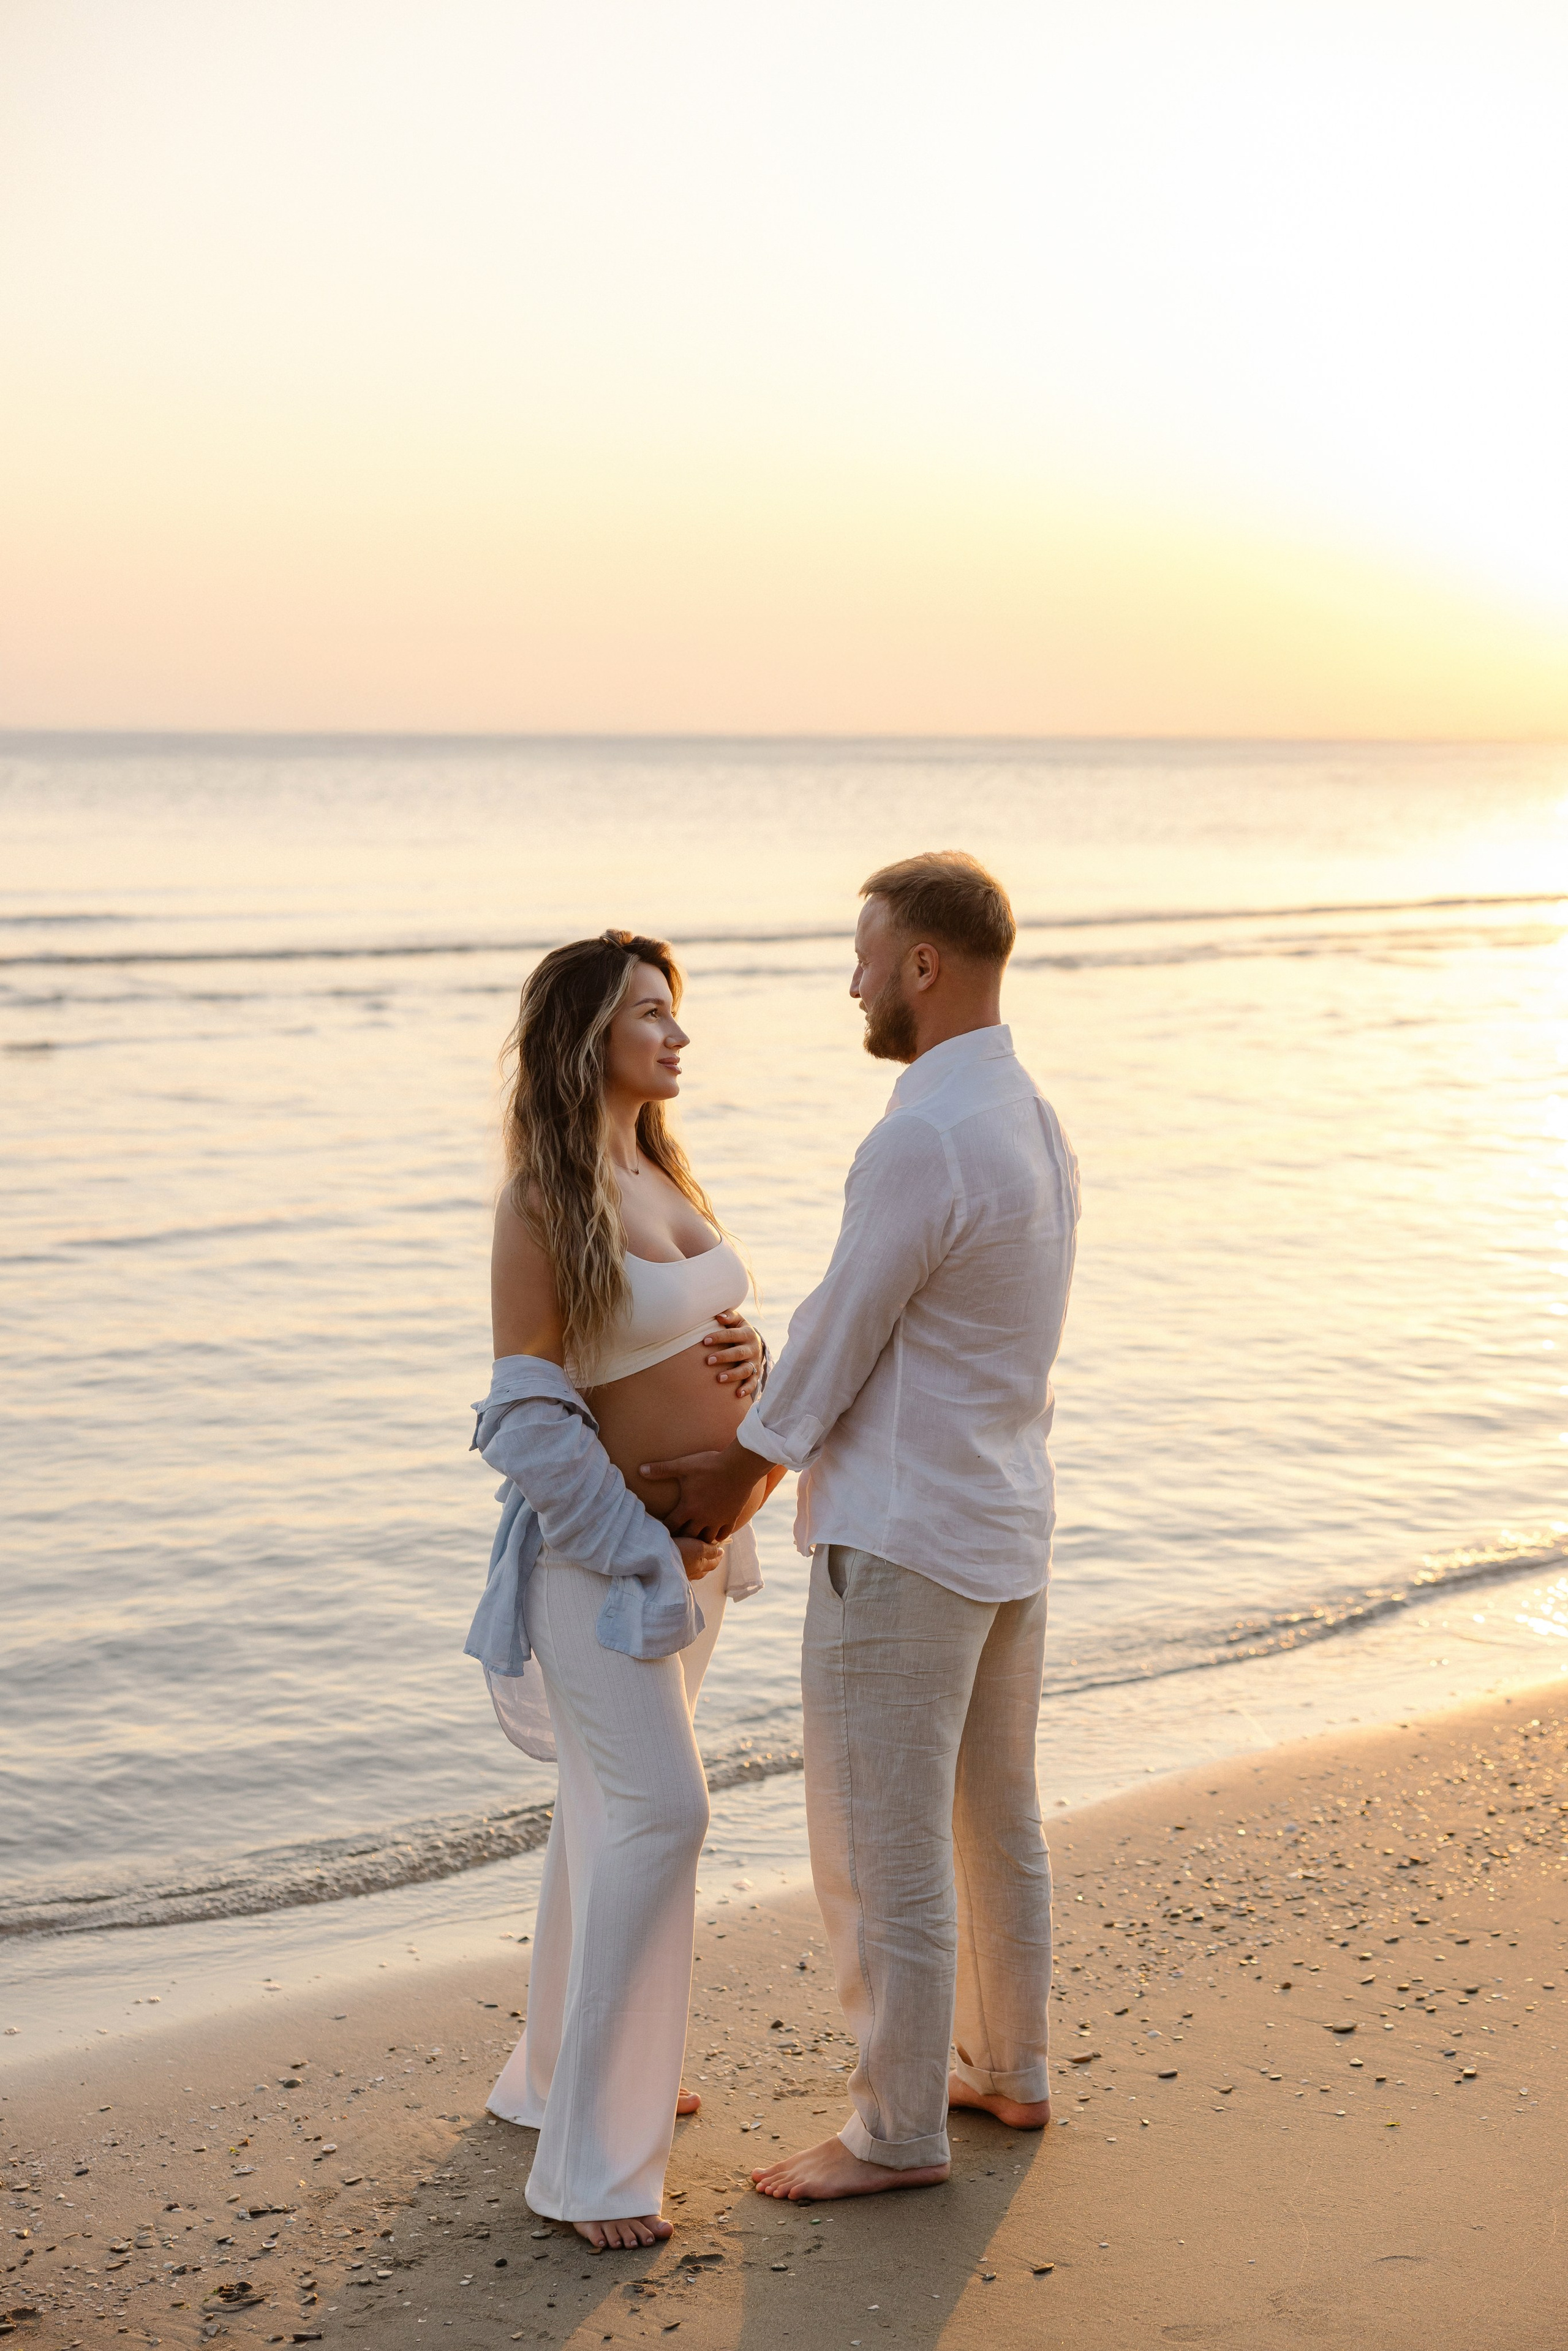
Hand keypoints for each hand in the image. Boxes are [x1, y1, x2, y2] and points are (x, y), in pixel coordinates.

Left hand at [642, 1440, 768, 1541]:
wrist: (739, 1466)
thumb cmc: (709, 1465)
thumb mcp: (683, 1466)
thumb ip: (661, 1470)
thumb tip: (640, 1470)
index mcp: (688, 1508)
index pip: (671, 1526)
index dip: (664, 1530)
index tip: (660, 1531)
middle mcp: (703, 1518)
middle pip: (688, 1537)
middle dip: (681, 1538)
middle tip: (677, 1538)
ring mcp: (718, 1519)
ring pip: (707, 1539)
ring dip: (700, 1540)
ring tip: (694, 1539)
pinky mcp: (731, 1517)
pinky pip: (724, 1534)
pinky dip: (718, 1536)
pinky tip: (714, 1534)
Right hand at [675, 1533, 724, 1580]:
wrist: (658, 1559)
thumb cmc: (680, 1551)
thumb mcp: (698, 1547)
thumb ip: (710, 1550)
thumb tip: (721, 1552)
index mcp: (701, 1566)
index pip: (714, 1563)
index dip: (719, 1556)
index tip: (722, 1549)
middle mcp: (693, 1573)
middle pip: (705, 1569)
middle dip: (710, 1561)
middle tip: (712, 1553)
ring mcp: (682, 1575)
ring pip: (694, 1572)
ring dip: (698, 1565)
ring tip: (697, 1558)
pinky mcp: (672, 1575)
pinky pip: (683, 1572)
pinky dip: (686, 1567)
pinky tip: (682, 1564)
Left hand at [701, 1308, 763, 1403]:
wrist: (756, 1343)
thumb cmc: (739, 1330)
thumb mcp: (737, 1321)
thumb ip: (728, 1316)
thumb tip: (718, 1316)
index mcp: (747, 1333)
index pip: (732, 1335)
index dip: (719, 1337)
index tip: (704, 1341)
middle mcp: (753, 1348)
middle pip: (739, 1353)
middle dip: (724, 1357)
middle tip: (708, 1361)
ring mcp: (755, 1362)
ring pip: (745, 1369)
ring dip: (733, 1374)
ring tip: (719, 1378)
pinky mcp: (756, 1373)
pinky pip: (753, 1382)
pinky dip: (747, 1389)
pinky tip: (737, 1394)